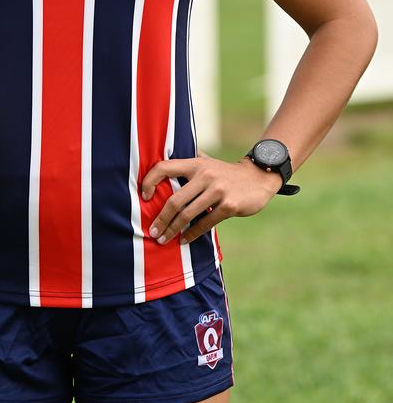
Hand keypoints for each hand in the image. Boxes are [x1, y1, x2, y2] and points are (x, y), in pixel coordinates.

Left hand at [140, 150, 282, 245]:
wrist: (259, 177)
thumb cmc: (226, 173)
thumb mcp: (207, 162)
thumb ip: (189, 163)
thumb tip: (161, 166)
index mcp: (195, 164)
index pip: (164, 167)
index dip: (150, 181)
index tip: (144, 197)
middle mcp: (205, 175)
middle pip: (174, 200)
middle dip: (161, 219)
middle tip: (153, 232)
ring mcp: (217, 190)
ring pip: (188, 214)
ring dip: (173, 230)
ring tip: (164, 240)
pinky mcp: (229, 205)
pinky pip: (205, 222)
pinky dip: (192, 233)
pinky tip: (184, 240)